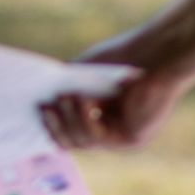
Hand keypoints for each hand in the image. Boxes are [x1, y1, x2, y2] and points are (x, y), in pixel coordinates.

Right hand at [39, 32, 188, 150]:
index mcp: (102, 118)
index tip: (34, 111)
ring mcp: (123, 138)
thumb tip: (36, 105)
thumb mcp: (84, 75)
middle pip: (73, 141)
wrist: (160, 53)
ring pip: (83, 141)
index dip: (50, 126)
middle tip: (42, 107)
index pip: (70, 132)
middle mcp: (113, 132)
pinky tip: (84, 100)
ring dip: (69, 120)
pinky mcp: (133, 139)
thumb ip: (64, 90)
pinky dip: (86, 118)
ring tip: (64, 97)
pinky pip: (99, 137)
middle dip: (54, 126)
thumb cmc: (125, 57)